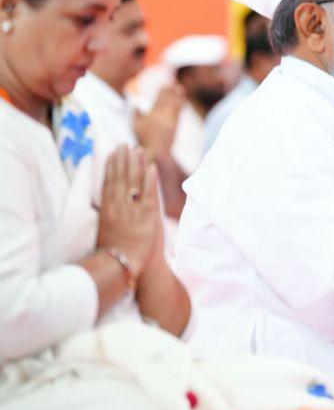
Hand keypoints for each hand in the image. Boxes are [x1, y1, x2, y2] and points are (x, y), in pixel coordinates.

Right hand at [96, 146, 161, 276]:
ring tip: (137, 149)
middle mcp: (117, 207)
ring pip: (133, 182)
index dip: (111, 165)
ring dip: (135, 164)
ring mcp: (132, 210)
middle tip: (124, 144)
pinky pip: (148, 193)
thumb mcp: (105, 227)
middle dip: (122, 159)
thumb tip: (106, 199)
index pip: (108, 182)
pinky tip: (151, 166)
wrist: (123, 265)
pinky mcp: (147, 216)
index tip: (113, 152)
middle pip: (120, 177)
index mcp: (105, 209)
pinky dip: (149, 179)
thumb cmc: (114, 249)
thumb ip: (107, 212)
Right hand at [134, 84, 183, 158]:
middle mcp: (161, 116)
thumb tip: (135, 104)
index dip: (162, 91)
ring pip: (174, 105)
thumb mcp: (136, 126)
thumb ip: (136, 114)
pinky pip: (179, 112)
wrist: (157, 152)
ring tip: (180, 88)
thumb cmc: (144, 139)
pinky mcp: (176, 126)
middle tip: (174, 83)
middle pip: (167, 100)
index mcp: (151, 115)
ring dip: (177, 96)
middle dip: (170, 91)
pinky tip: (182, 99)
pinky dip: (180, 105)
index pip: (158, 100)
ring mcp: (170, 121)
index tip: (164, 84)